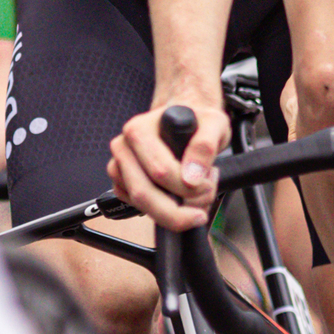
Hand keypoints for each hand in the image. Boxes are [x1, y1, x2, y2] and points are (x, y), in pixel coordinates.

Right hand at [108, 89, 228, 232]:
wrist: (184, 122)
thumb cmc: (197, 121)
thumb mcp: (214, 123)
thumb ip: (205, 146)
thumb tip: (191, 178)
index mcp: (138, 131)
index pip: (160, 171)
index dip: (188, 188)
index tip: (207, 186)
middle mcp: (123, 149)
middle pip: (143, 194)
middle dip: (177, 211)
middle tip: (201, 211)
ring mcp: (119, 168)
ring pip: (141, 206)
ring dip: (172, 211)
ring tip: (195, 194)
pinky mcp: (122, 185)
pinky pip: (140, 210)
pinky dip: (163, 212)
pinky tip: (179, 196)